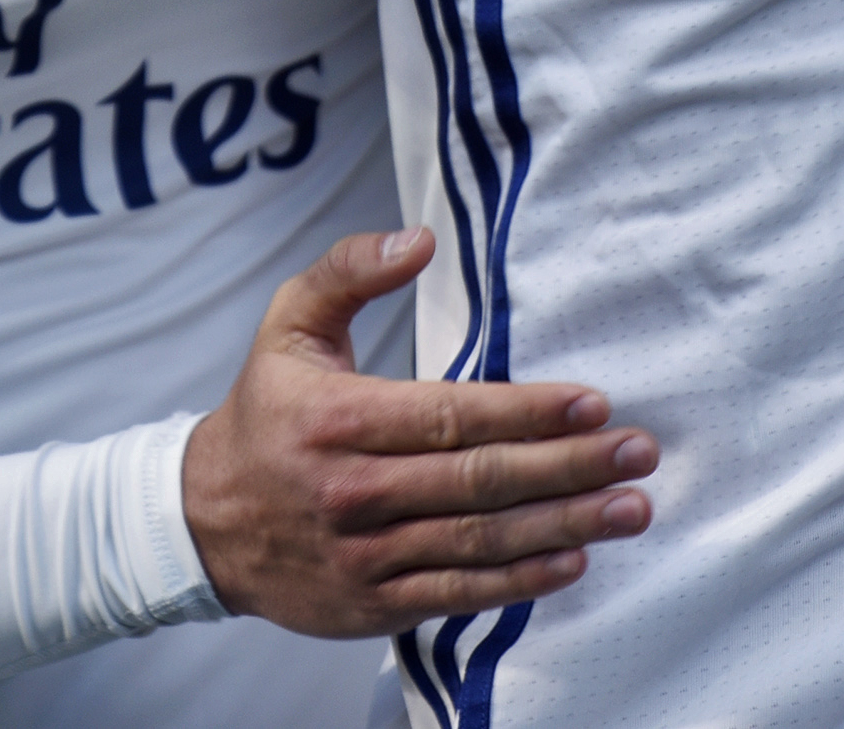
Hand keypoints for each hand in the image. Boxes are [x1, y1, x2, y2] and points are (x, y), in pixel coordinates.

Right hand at [182, 228, 656, 636]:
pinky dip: (522, 581)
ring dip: (565, 525)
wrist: (204, 523)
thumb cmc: (265, 412)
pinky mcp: (374, 603)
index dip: (528, 411)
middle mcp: (356, 492)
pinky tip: (574, 560)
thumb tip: (420, 239)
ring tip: (631, 508)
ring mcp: (367, 555)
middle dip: (570, 467)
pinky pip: (461, 593)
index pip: (451, 415)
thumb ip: (350, 270)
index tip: (594, 401)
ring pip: (482, 541)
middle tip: (639, 452)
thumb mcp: (289, 323)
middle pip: (480, 481)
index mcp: (339, 419)